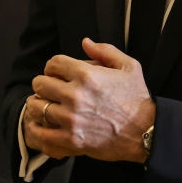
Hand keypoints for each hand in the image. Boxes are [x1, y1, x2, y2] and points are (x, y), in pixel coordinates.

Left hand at [25, 38, 155, 162]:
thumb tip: (85, 43)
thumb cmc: (137, 99)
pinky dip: (36, 129)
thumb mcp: (129, 67)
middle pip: (40, 83)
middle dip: (44, 84)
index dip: (54, 67)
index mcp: (87, 75)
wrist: (145, 131)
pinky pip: (40, 133)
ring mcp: (71, 118)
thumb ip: (105, 51)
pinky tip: (40, 126)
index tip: (57, 74)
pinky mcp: (70, 139)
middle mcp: (75, 95)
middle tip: (50, 90)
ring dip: (38, 105)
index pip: (53, 63)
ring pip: (35, 107)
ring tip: (45, 107)